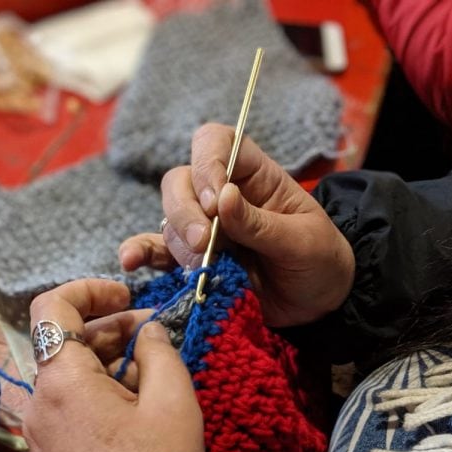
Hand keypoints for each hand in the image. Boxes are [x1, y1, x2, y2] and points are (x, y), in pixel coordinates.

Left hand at [23, 279, 203, 451]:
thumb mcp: (173, 401)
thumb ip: (160, 351)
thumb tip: (147, 331)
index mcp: (62, 379)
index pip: (52, 305)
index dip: (89, 289)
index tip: (127, 296)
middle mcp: (40, 399)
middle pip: (67, 340)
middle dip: (112, 328)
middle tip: (157, 335)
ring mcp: (42, 426)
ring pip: (72, 371)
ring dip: (110, 359)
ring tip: (155, 372)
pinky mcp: (51, 448)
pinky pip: (71, 401)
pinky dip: (101, 388)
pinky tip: (137, 402)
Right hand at [119, 123, 354, 326]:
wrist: (318, 307)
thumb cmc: (320, 263)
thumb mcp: (302, 242)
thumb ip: (260, 223)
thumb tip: (223, 197)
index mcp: (255, 176)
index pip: (217, 142)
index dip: (207, 162)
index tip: (216, 200)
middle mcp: (224, 194)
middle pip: (181, 180)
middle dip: (185, 210)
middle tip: (205, 242)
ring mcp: (206, 227)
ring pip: (168, 216)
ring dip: (177, 240)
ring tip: (202, 266)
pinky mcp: (194, 259)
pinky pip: (159, 249)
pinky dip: (142, 253)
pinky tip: (131, 262)